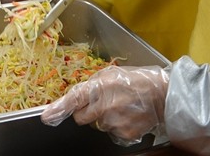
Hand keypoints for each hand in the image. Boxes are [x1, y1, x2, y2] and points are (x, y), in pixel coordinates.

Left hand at [41, 65, 168, 146]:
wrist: (162, 94)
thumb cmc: (136, 80)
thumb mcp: (109, 74)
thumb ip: (90, 86)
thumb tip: (76, 98)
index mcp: (98, 87)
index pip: (72, 100)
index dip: (57, 109)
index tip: (47, 117)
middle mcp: (104, 106)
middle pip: (81, 118)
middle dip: (87, 112)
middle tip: (102, 103)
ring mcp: (114, 122)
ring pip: (96, 126)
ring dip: (103, 118)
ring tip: (119, 107)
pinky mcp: (124, 134)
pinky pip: (111, 133)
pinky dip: (116, 126)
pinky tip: (126, 116)